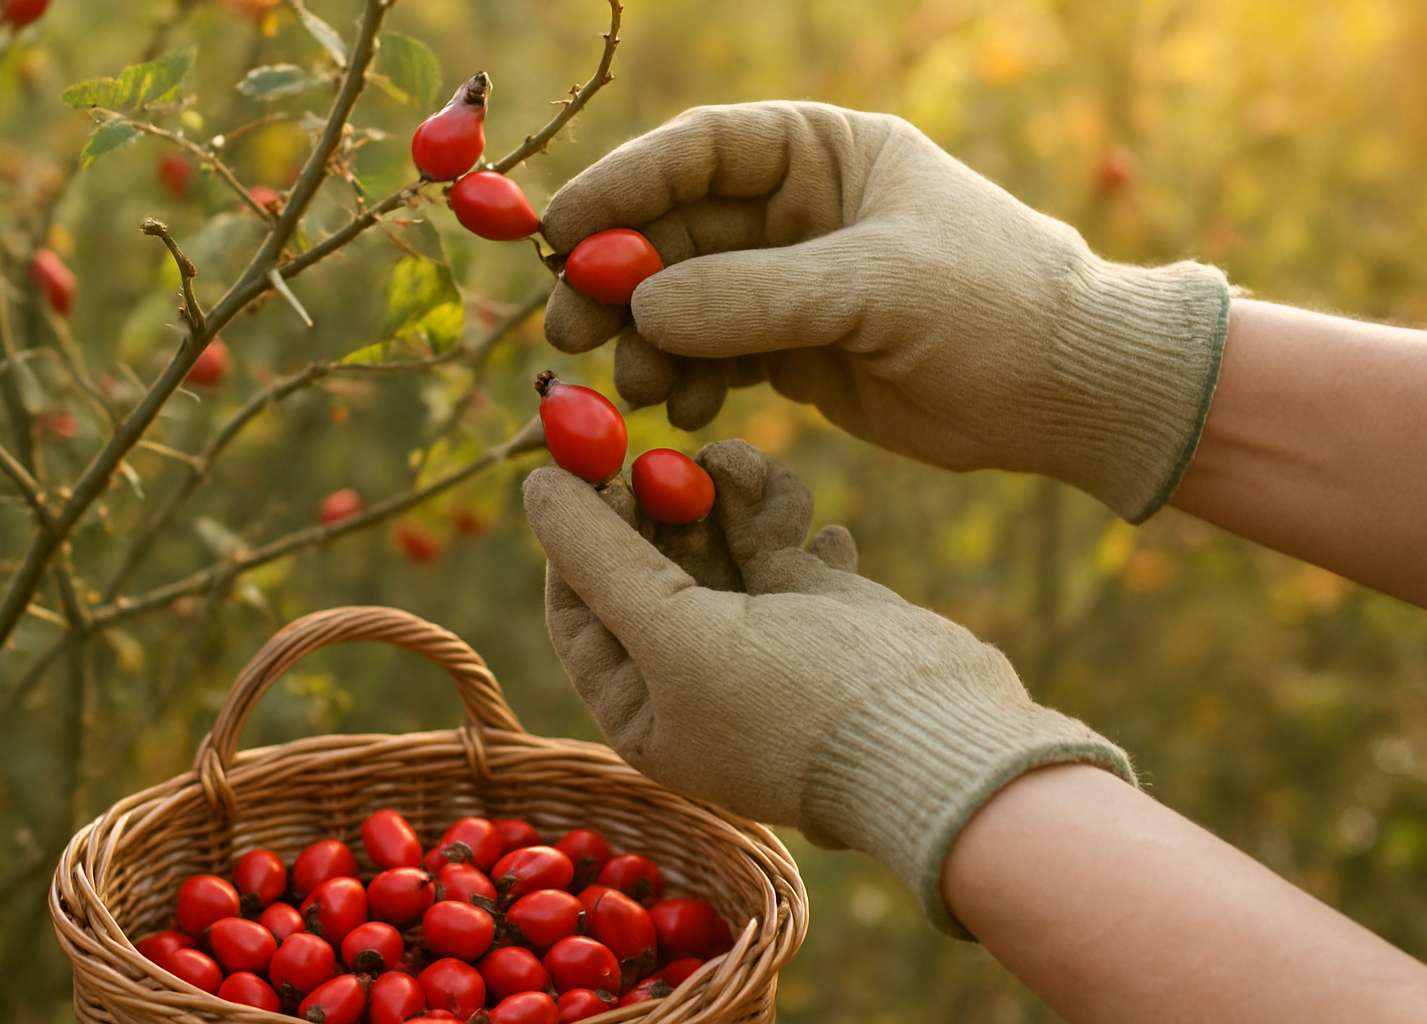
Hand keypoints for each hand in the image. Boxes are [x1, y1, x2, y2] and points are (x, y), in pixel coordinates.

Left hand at [523, 440, 1134, 935]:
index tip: (587, 468)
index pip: (575, 607)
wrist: (940, 738)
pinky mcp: (815, 609)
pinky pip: (776, 543)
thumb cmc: (794, 704)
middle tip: (671, 455)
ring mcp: (756, 638)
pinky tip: (816, 529)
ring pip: (713, 540)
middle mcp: (690, 673)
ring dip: (726, 498)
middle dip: (657, 504)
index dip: (573, 536)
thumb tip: (533, 485)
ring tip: (751, 471)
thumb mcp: (677, 634)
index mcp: (642, 706)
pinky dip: (787, 520)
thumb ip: (602, 558)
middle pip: (643, 564)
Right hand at [541, 102, 1229, 521]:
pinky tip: (679, 411)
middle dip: (617, 279)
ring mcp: (791, 285)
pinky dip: (688, 382)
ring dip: (646, 343)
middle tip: (567, 332)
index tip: (559, 232)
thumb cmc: (993, 306)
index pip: (700, 152)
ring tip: (631, 387)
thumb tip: (640, 310)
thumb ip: (758, 296)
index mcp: (823, 153)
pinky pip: (714, 359)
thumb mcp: (877, 286)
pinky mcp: (795, 353)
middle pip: (675, 232)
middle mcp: (798, 212)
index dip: (623, 188)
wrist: (1068, 392)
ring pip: (685, 303)